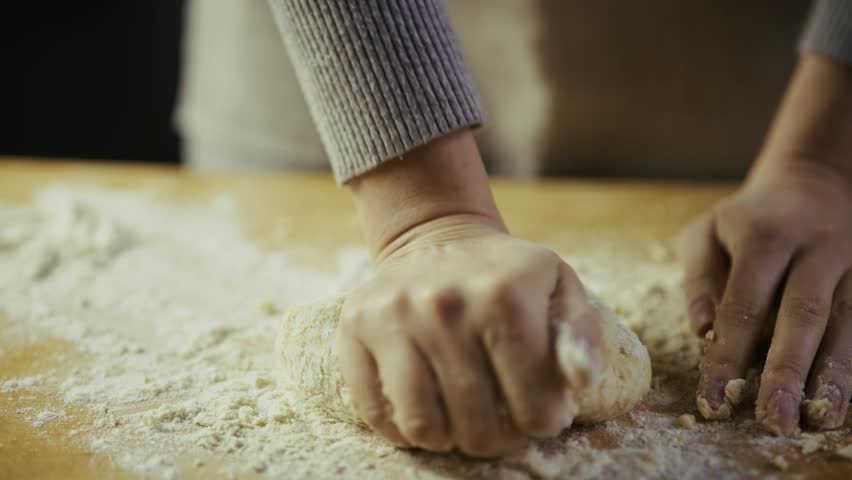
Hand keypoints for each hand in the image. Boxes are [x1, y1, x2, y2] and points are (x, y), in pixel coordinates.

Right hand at [337, 215, 601, 455]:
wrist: (437, 236)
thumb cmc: (506, 275)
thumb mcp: (558, 286)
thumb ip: (579, 334)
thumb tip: (580, 380)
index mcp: (504, 296)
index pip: (533, 404)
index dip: (543, 423)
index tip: (541, 415)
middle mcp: (444, 305)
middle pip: (475, 425)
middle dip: (497, 439)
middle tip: (501, 426)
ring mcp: (393, 316)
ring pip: (421, 426)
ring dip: (448, 440)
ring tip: (463, 424)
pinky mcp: (354, 327)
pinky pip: (373, 411)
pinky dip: (400, 429)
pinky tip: (424, 413)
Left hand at [682, 55, 851, 434]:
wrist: (813, 182)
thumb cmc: (747, 220)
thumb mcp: (708, 233)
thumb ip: (700, 279)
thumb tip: (701, 331)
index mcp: (764, 236)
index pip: (742, 305)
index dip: (727, 355)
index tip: (713, 399)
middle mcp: (814, 248)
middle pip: (803, 314)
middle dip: (788, 370)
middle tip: (775, 418)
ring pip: (848, 322)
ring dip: (835, 374)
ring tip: (821, 418)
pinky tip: (845, 400)